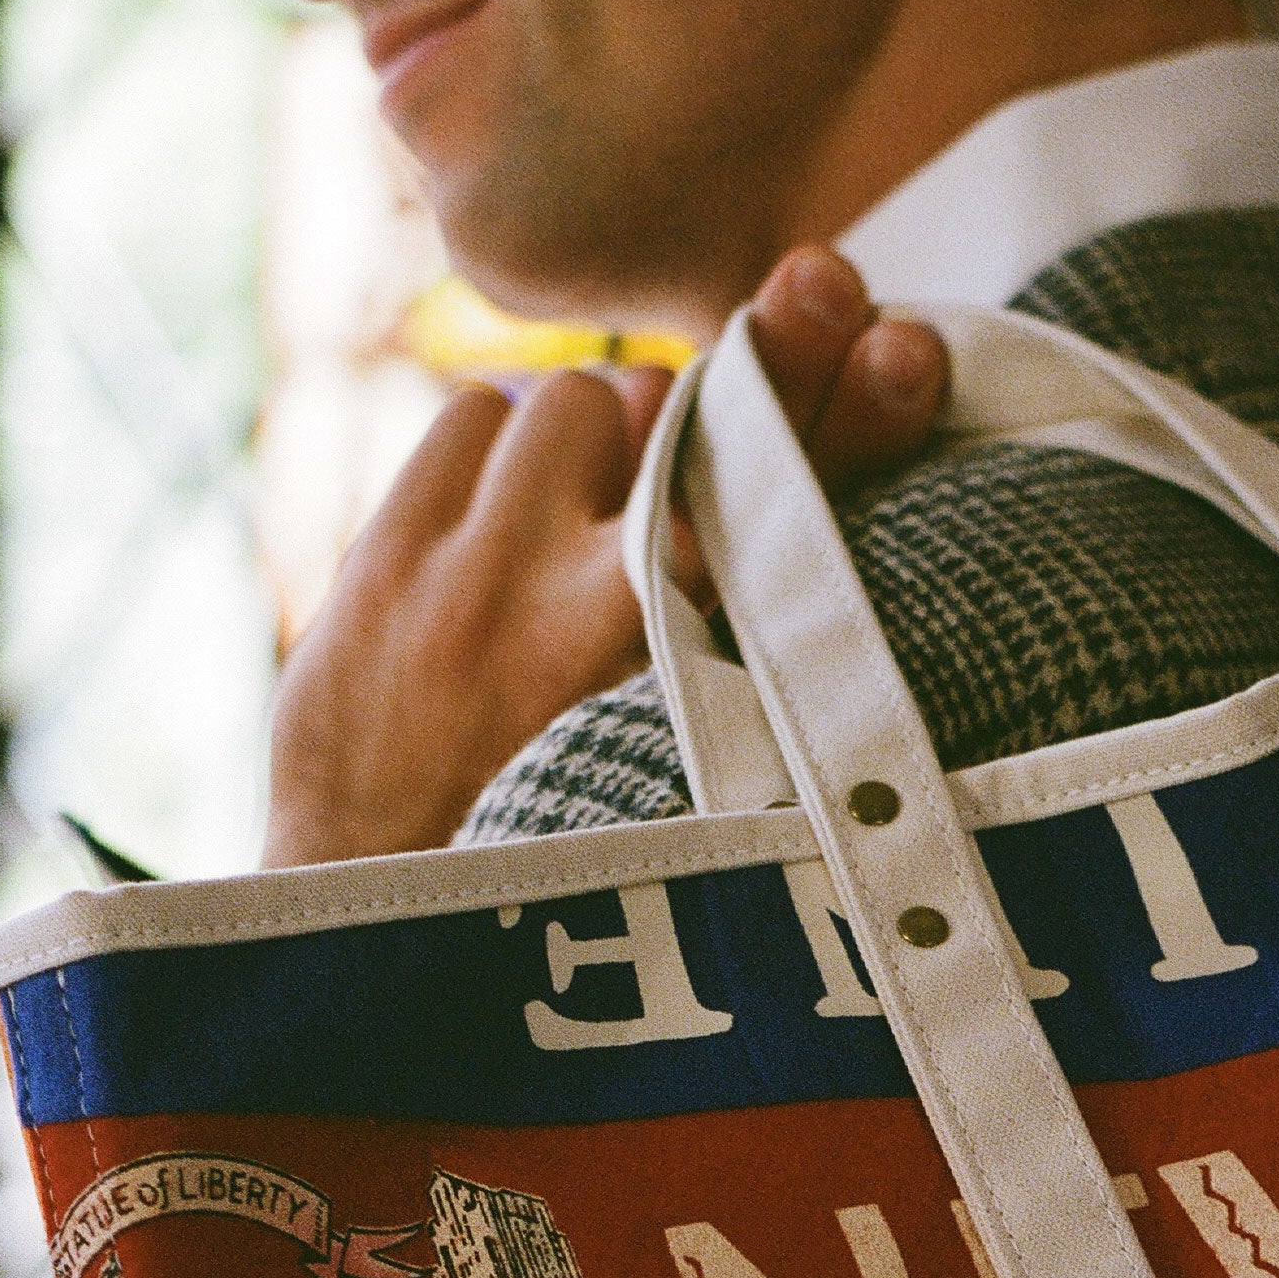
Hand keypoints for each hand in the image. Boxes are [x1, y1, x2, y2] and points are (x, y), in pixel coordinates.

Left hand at [260, 247, 949, 868]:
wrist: (373, 928)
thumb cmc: (555, 856)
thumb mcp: (693, 788)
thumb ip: (760, 664)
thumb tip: (852, 543)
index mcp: (689, 705)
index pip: (793, 523)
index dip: (854, 415)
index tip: (905, 349)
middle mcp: (586, 637)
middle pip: (697, 432)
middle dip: (740, 394)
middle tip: (751, 392)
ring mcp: (472, 591)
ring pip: (580, 400)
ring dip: (605, 427)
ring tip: (601, 496)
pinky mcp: (385, 567)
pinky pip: (470, 419)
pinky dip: (501, 442)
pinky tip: (510, 503)